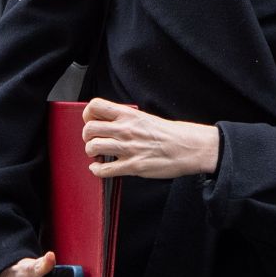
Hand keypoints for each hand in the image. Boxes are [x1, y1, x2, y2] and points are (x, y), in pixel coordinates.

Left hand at [82, 98, 219, 179]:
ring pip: (92, 147)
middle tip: (93, 140)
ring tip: (98, 154)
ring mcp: (128, 148)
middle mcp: (126, 129)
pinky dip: (97, 170)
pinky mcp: (132, 166)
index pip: (95, 106)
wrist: (188, 147)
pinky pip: (104, 169)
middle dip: (87, 136)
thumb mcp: (145, 117)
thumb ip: (126, 119)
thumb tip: (109, 123)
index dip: (87, 115)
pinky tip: (100, 167)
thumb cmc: (170, 133)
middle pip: (89, 128)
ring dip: (91, 152)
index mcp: (129, 114)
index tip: (91, 122)